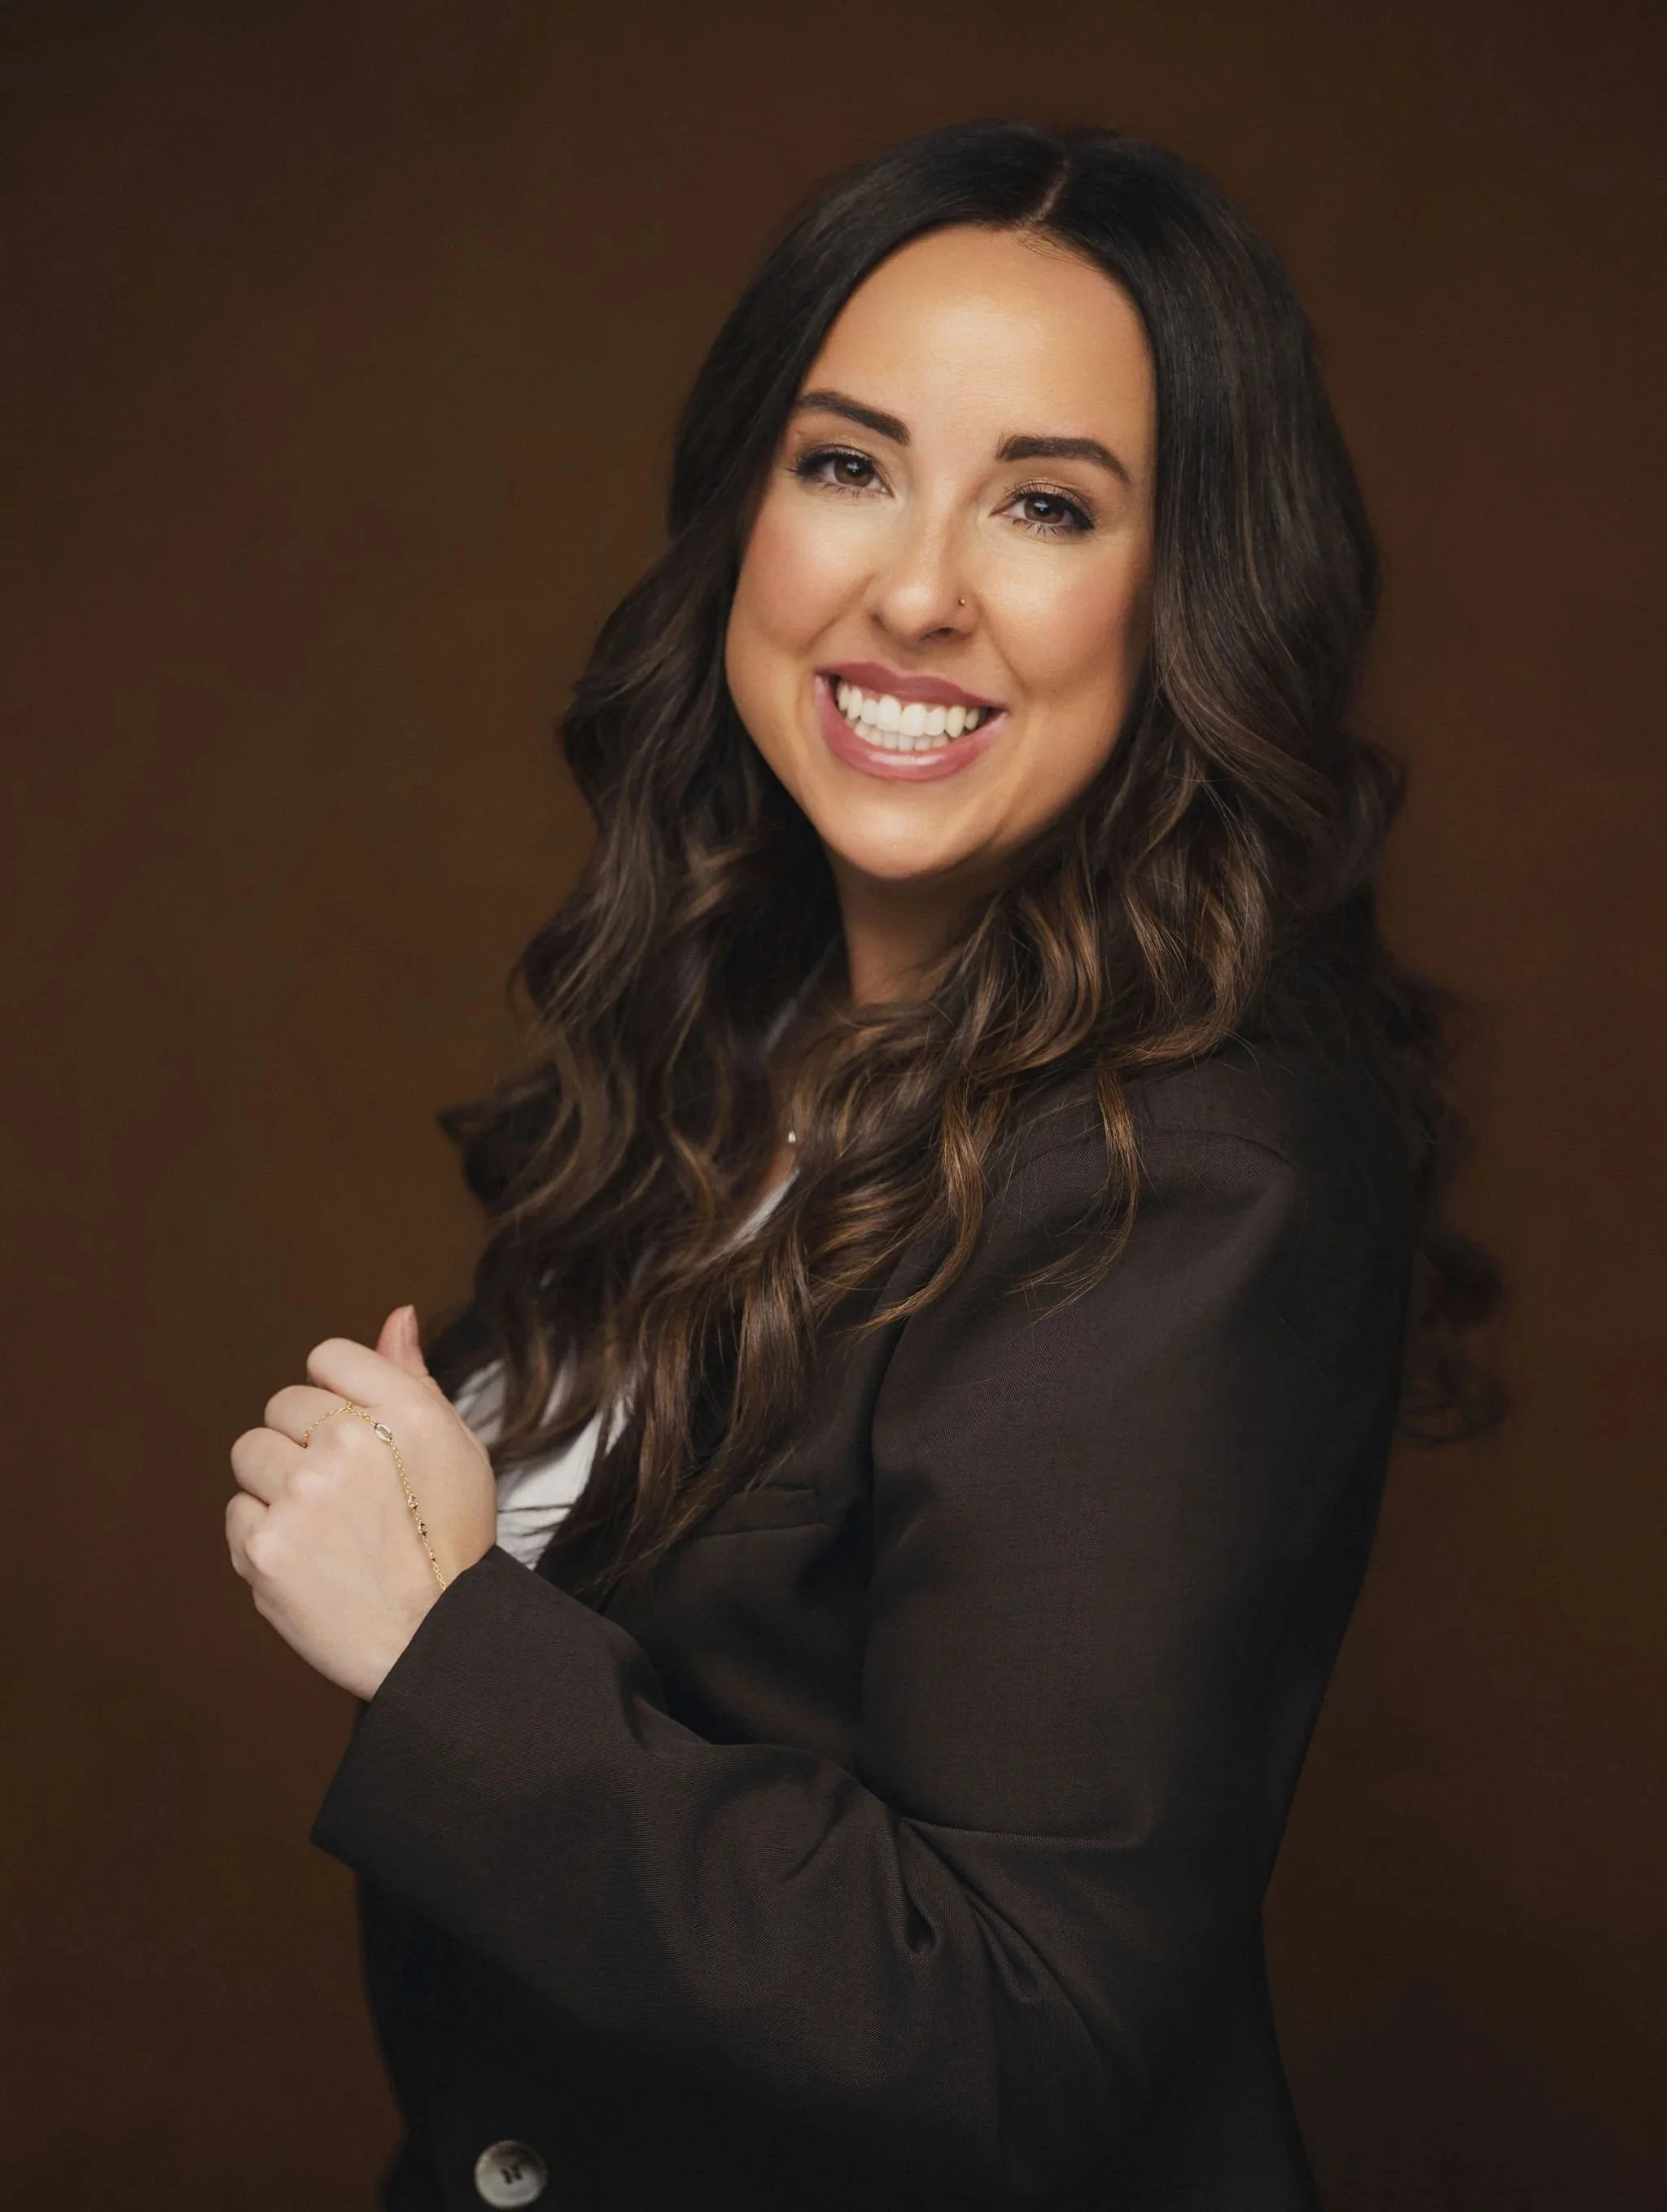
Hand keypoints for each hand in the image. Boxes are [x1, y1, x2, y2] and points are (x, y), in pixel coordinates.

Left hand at [226, 1306, 497, 1698]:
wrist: (434, 1641)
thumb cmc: (447, 1540)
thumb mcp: (454, 1445)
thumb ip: (413, 1376)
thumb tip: (397, 1316)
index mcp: (405, 1411)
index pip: (328, 1357)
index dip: (339, 1395)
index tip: (358, 1434)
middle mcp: (350, 1443)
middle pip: (283, 1404)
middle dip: (306, 1440)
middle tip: (346, 1491)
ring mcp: (301, 1495)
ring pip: (252, 1453)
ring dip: (279, 1483)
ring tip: (325, 1525)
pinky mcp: (262, 1547)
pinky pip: (239, 1511)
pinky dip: (265, 1533)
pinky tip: (310, 1557)